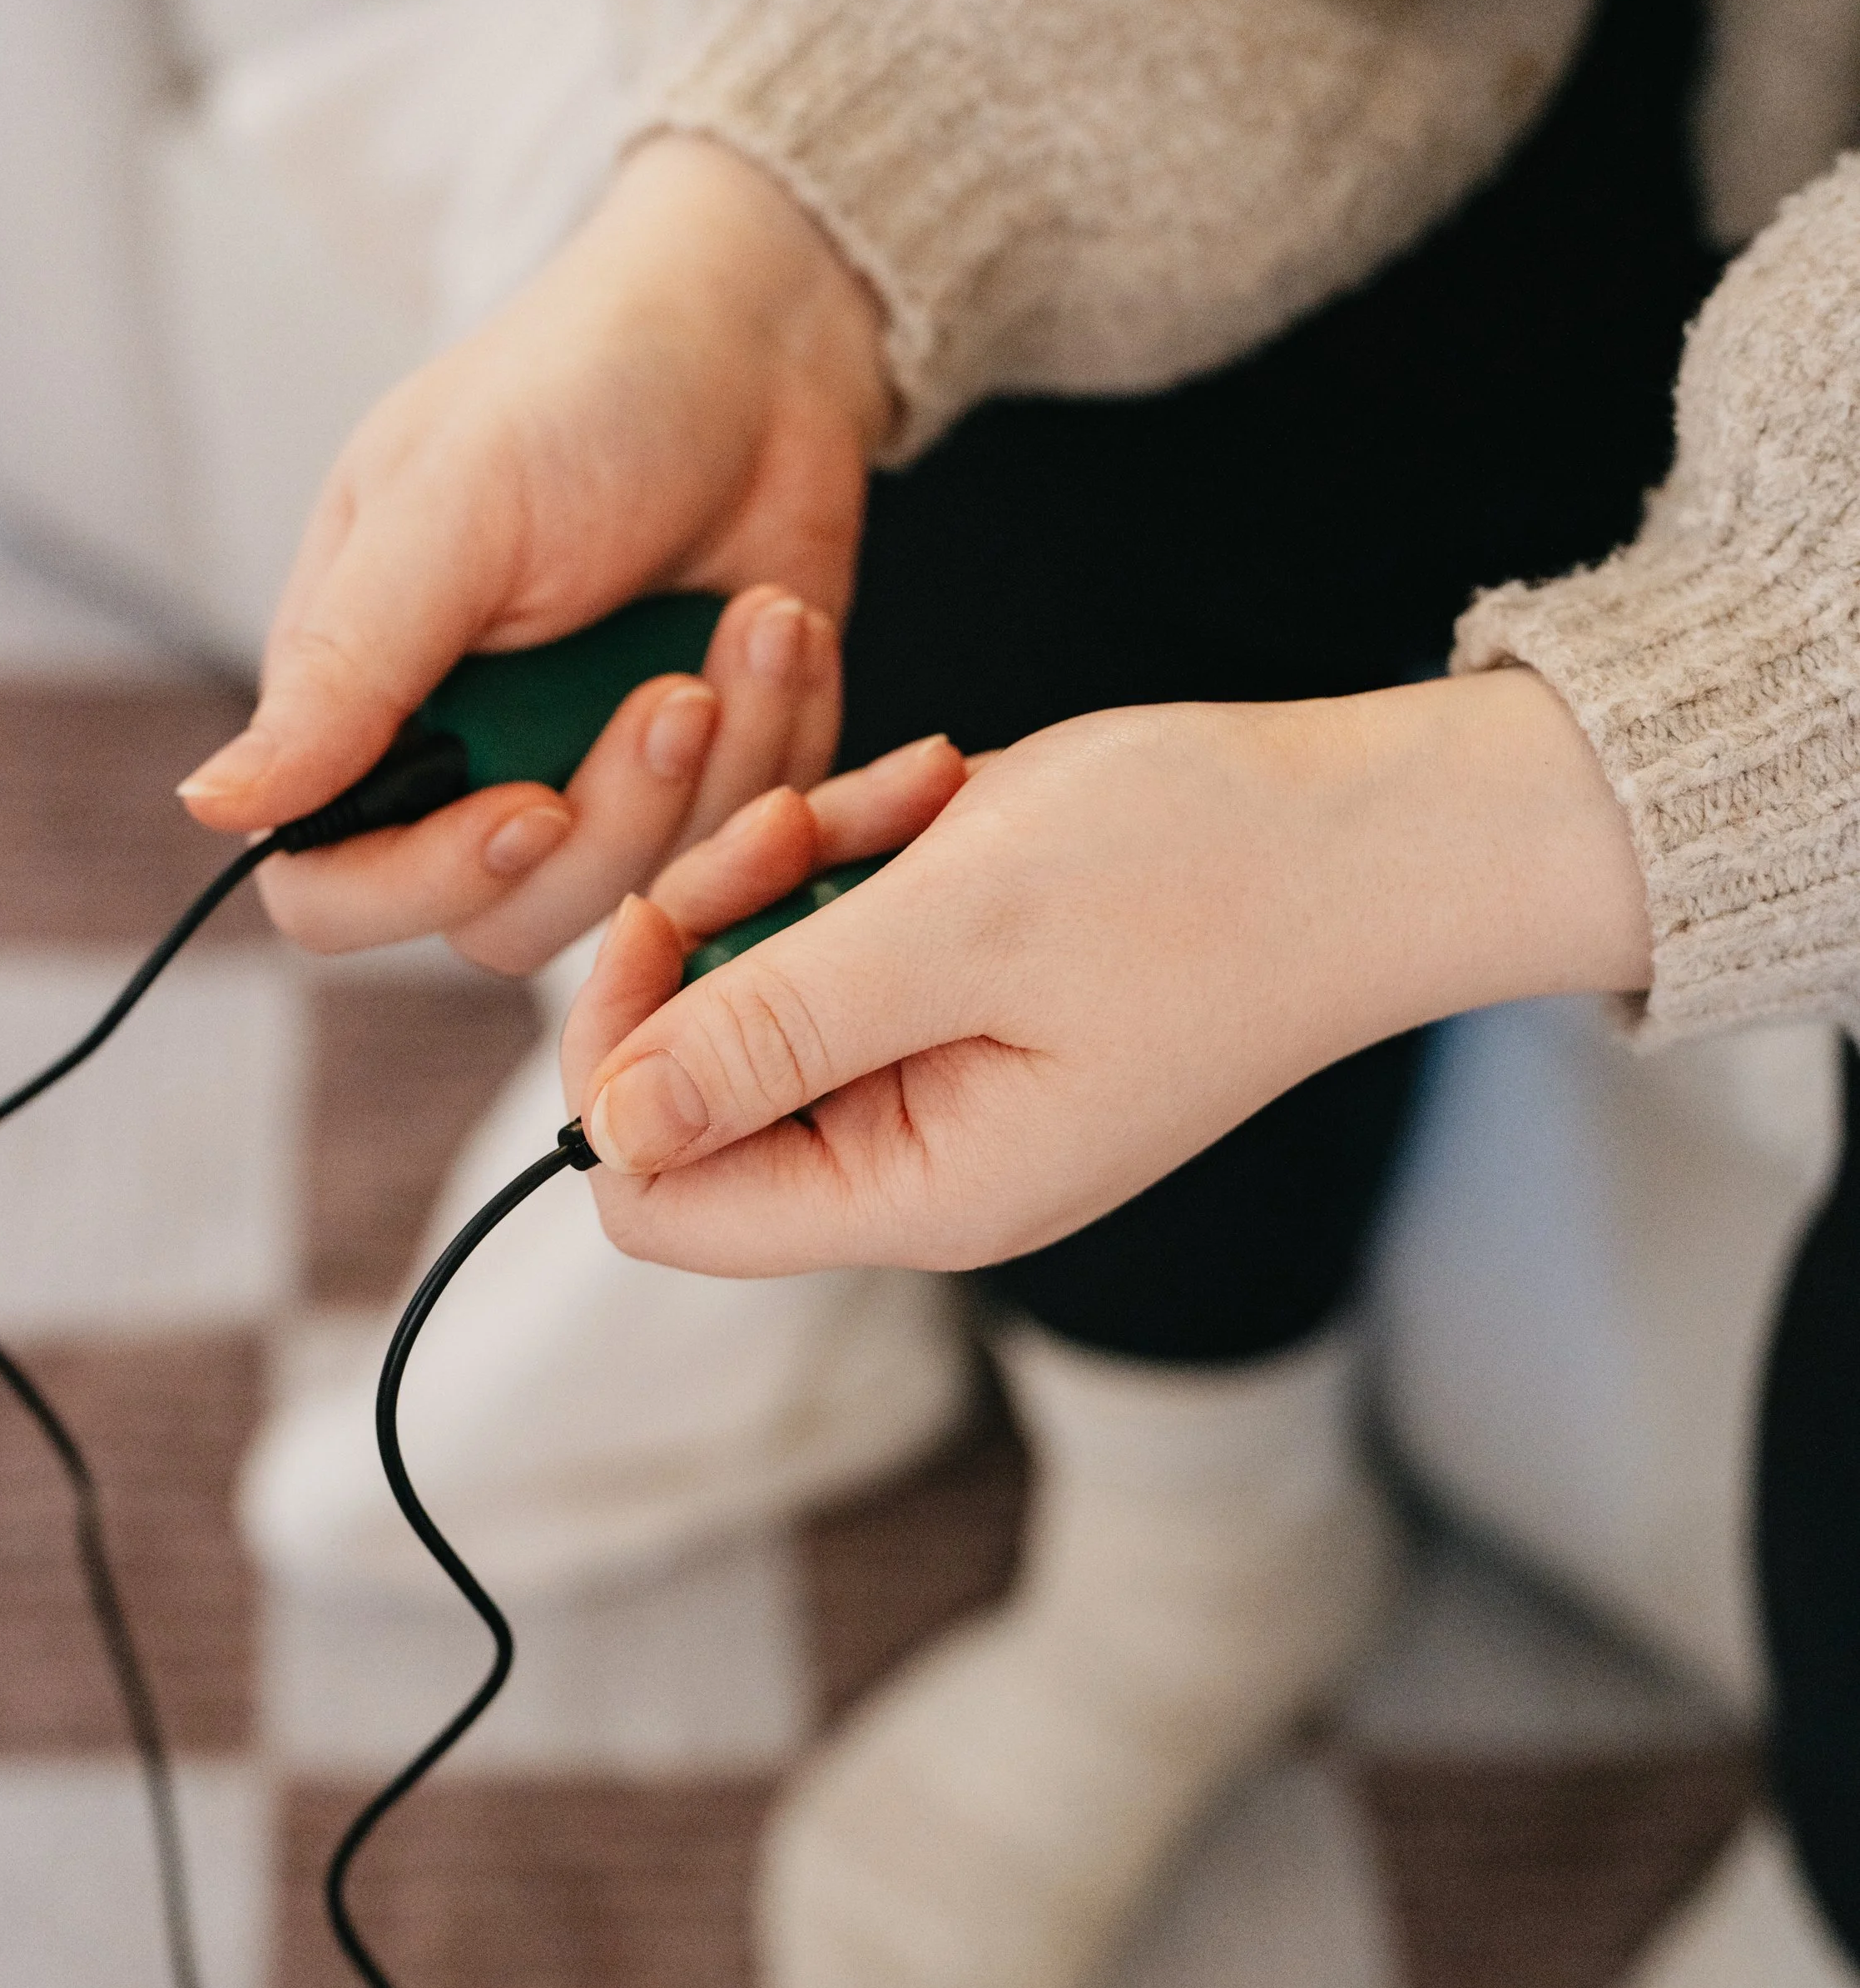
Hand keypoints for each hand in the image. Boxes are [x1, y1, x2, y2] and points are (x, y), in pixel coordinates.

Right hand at [177, 134, 892, 974]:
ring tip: (758, 623)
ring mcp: (598, 781)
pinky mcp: (717, 783)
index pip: (332, 891)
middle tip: (683, 692)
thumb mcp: (452, 508)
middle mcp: (471, 766)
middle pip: (508, 923)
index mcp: (364, 705)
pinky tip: (786, 630)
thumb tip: (212, 804)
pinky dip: (790, 746)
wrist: (762, 340)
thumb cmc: (584, 387)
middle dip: (620, 817)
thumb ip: (341, 670)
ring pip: (643, 898)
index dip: (424, 885)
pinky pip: (751, 851)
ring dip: (725, 770)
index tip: (532, 807)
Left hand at [559, 672, 1654, 1274]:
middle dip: (720, 928)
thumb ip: (775, 1029)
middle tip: (804, 824)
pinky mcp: (968, 995)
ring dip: (800, 865)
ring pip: (762, 981)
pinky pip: (842, 929)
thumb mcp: (962, 932)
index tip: (666, 908)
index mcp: (916, 1192)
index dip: (619, 1053)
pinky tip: (950, 792)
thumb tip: (608, 1127)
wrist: (1380, 826)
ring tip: (917, 794)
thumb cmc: (1205, 875)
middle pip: (694, 1079)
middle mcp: (916, 1159)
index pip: (654, 1195)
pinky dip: (868, 847)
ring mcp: (944, 1076)